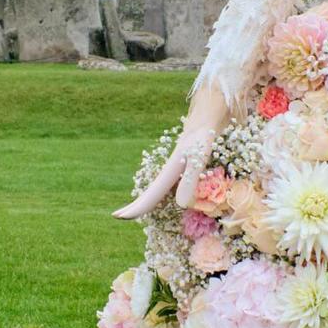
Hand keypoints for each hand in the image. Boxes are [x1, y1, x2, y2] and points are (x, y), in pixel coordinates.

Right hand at [114, 81, 229, 219]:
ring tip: (137, 209)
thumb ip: (190, 180)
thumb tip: (180, 205)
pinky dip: (166, 193)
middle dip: (136, 203)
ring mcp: (177, 166)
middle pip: (150, 191)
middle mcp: (170, 169)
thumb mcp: (199, 157)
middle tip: (117, 215)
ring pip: (159, 187)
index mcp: (170, 170)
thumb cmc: (205, 134)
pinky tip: (168, 194)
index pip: (150, 194)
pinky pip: (172, 183)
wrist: (210, 111)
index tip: (118, 216)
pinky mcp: (187, 162)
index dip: (136, 207)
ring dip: (149, 199)